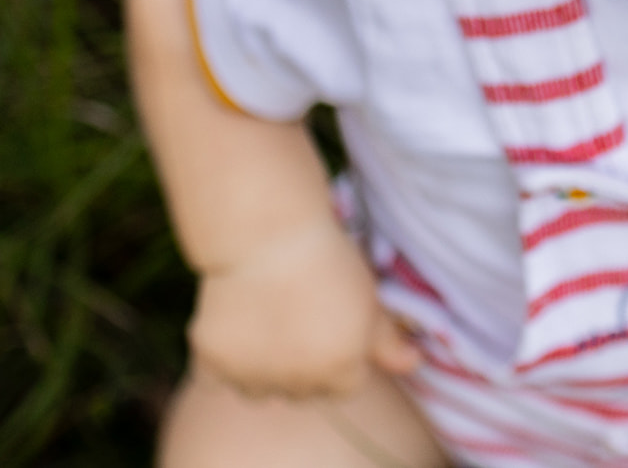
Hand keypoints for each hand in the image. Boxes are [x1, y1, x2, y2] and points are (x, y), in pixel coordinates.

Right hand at [186, 220, 420, 398]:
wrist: (268, 234)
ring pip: (260, 389)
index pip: (346, 386)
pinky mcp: (213, 362)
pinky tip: (238, 324)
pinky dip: (226, 358)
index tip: (331, 326)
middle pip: (303, 391)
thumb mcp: (369, 298)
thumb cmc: (328, 260)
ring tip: (267, 320)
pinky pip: (220, 376)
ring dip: (264, 369)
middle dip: (303, 366)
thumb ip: (388, 342)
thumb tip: (414, 363)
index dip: (341, 355)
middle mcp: (299, 384)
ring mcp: (253, 377)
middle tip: (297, 318)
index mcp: (342, 372)